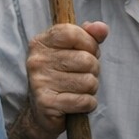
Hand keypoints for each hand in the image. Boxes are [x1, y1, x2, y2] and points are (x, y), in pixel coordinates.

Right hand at [24, 20, 108, 137]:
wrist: (41, 111)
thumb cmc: (60, 75)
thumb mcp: (71, 50)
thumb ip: (88, 36)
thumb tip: (102, 28)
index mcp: (41, 42)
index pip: (72, 33)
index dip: (89, 43)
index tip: (90, 51)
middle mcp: (37, 60)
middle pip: (86, 59)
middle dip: (93, 69)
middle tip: (84, 74)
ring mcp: (40, 82)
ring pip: (88, 82)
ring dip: (91, 88)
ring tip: (79, 89)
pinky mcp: (47, 104)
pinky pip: (84, 101)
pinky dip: (88, 104)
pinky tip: (78, 103)